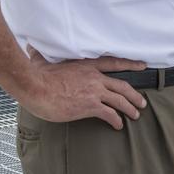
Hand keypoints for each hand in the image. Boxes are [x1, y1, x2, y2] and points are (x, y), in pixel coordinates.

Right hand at [22, 47, 148, 127]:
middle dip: (134, 95)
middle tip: (141, 102)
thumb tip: (31, 48)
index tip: (142, 66)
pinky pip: (109, 114)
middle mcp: (95, 78)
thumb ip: (40, 54)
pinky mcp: (90, 106)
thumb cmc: (37, 75)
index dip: (130, 64)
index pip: (114, 63)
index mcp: (87, 65)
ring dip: (130, 108)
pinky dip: (116, 120)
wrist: (36, 87)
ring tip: (135, 115)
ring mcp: (94, 92)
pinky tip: (118, 126)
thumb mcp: (41, 60)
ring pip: (120, 101)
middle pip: (122, 86)